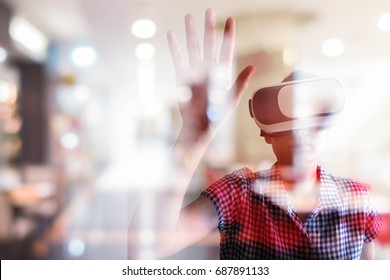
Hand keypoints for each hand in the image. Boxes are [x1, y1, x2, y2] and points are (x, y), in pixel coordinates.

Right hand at [167, 9, 254, 143]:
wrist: (199, 126)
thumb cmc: (217, 115)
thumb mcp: (232, 98)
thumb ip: (240, 82)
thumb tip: (251, 66)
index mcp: (222, 72)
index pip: (226, 49)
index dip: (228, 34)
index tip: (231, 20)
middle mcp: (208, 68)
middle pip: (209, 43)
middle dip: (209, 27)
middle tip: (209, 10)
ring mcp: (195, 71)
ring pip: (193, 47)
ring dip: (191, 32)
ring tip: (188, 17)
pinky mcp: (182, 77)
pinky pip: (178, 59)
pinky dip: (174, 47)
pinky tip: (171, 35)